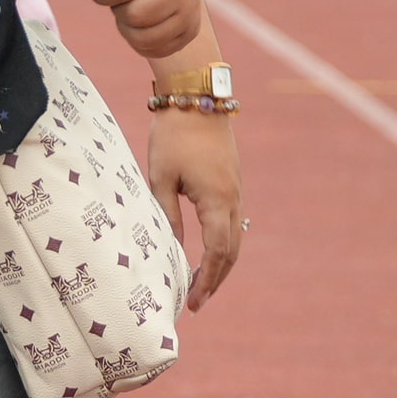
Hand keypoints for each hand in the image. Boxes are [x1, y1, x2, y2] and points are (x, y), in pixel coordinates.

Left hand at [149, 105, 240, 310]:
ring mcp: (236, 189)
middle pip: (231, 251)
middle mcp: (233, 198)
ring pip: (235, 237)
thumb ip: (167, 215)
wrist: (196, 96)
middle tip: (196, 301)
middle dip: (216, 279)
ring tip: (201, 282)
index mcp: (217, 200)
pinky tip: (208, 252)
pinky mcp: (232, 181)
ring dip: (221, 263)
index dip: (206, 280)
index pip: (216, 253)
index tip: (193, 301)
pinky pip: (233, 221)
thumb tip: (170, 249)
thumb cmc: (173, 135)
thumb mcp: (160, 178)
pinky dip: (223, 243)